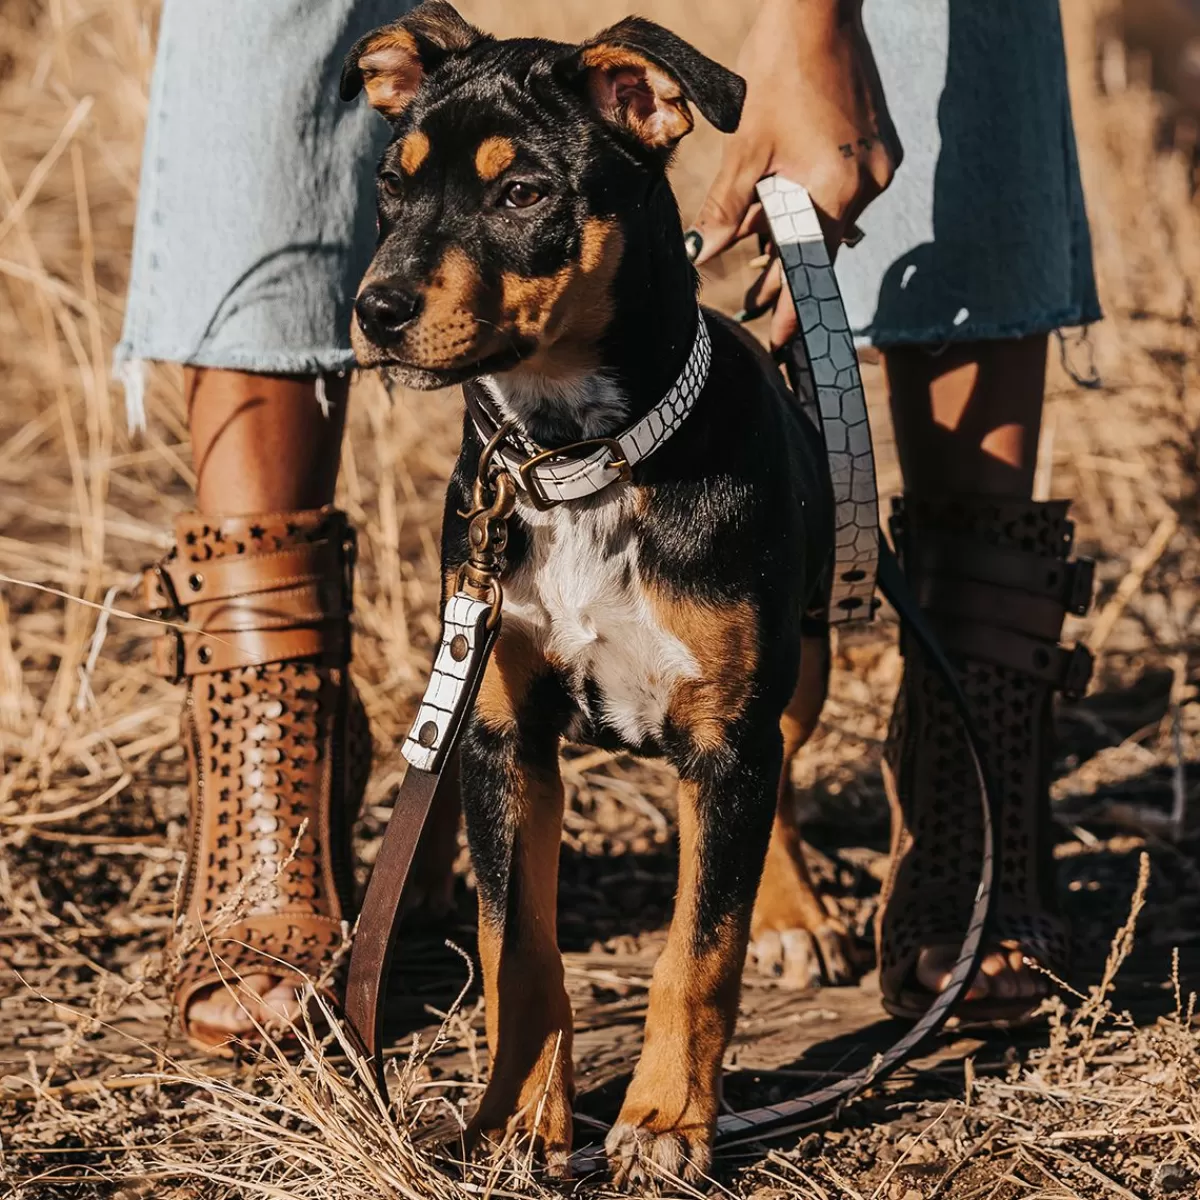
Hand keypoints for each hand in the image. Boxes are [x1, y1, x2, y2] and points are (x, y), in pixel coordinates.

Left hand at [687, 0, 899, 346]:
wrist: (821, 7)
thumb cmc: (778, 69)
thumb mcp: (745, 148)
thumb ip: (725, 208)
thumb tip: (699, 254)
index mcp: (834, 191)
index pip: (810, 268)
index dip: (793, 308)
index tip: (783, 344)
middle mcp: (866, 186)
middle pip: (816, 244)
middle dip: (783, 274)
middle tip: (756, 308)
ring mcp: (877, 166)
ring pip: (824, 217)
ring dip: (791, 236)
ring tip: (758, 266)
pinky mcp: (877, 148)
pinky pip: (837, 192)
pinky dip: (807, 204)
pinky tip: (777, 212)